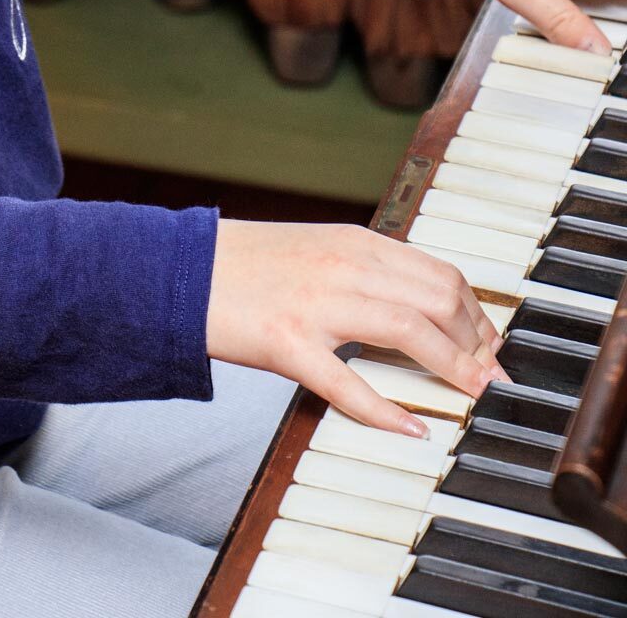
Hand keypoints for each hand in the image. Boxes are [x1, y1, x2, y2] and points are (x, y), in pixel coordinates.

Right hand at [206, 219, 508, 434]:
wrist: (182, 270)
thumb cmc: (248, 266)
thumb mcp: (316, 251)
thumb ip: (365, 271)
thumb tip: (419, 306)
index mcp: (353, 242)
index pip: (440, 273)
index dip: (476, 314)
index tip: (489, 346)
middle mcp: (342, 265)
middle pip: (437, 299)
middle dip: (476, 343)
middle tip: (488, 377)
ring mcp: (316, 303)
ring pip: (409, 331)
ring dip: (452, 368)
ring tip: (471, 395)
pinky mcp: (287, 342)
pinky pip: (349, 383)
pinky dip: (388, 411)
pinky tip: (411, 428)